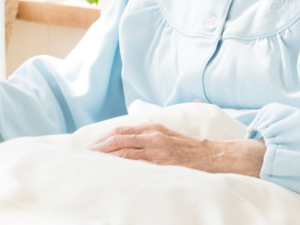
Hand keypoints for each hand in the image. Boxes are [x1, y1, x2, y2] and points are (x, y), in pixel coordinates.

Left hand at [87, 123, 265, 176]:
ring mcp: (159, 149)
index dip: (102, 139)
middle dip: (99, 147)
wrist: (215, 156)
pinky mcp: (165, 162)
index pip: (120, 131)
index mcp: (152, 128)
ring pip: (125, 151)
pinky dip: (124, 166)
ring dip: (106, 157)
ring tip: (92, 163)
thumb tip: (127, 140)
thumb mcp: (167, 135)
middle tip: (84, 156)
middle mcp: (153, 136)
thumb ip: (148, 136)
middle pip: (118, 139)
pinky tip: (113, 171)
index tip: (89, 147)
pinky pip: (140, 164)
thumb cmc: (188, 148)